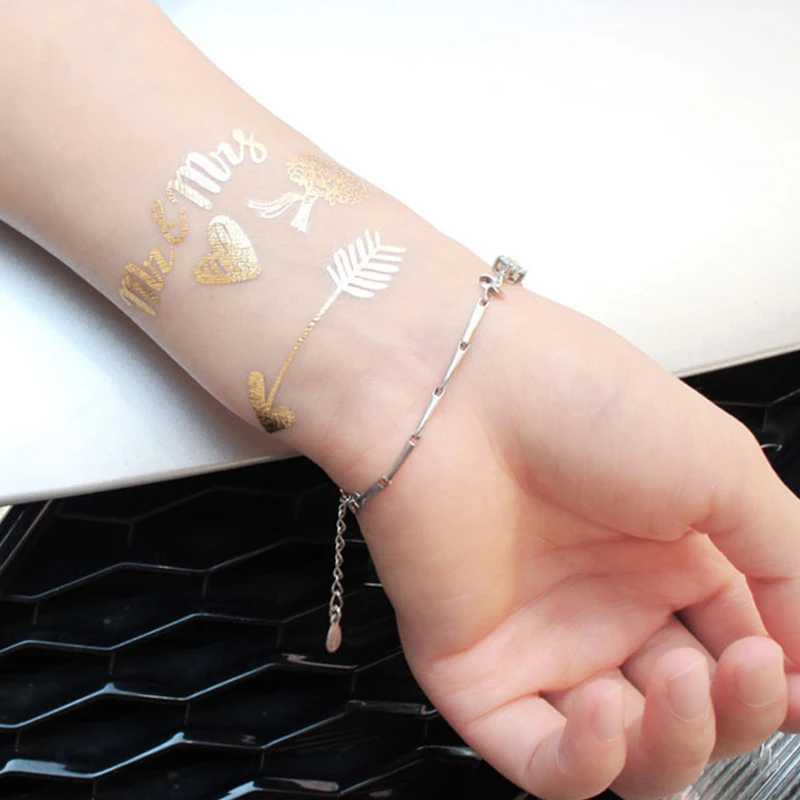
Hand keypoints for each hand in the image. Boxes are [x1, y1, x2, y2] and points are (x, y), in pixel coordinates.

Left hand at [339, 287, 799, 799]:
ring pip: (624, 750)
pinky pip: (536, 756)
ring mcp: (542, 640)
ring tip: (683, 681)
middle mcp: (605, 602)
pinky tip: (606, 716)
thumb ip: (787, 562)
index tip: (795, 674)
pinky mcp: (476, 668)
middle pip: (690, 710)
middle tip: (748, 668)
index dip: (778, 680)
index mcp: (665, 555)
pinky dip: (584, 763)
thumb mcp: (720, 469)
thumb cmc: (575, 399)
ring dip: (673, 743)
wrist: (455, 386)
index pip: (741, 651)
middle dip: (737, 711)